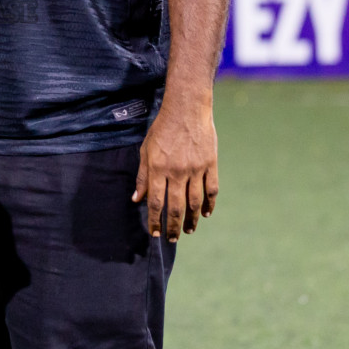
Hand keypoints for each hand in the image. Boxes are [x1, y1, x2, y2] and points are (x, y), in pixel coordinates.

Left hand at [133, 97, 218, 241]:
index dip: (155, 220)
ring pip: (195, 203)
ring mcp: (196, 169)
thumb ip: (142, 176)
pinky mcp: (210, 164)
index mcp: (158, 169)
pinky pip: (211, 190)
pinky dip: (209, 204)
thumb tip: (136, 199)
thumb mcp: (146, 150)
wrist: (187, 108)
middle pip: (176, 207)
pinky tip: (205, 214)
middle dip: (173, 227)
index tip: (154, 233)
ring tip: (188, 230)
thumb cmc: (162, 128)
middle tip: (173, 239)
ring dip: (191, 220)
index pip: (156, 202)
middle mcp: (177, 172)